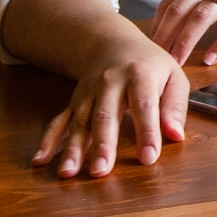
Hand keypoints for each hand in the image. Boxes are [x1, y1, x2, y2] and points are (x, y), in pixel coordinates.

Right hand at [31, 22, 188, 178]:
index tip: (148, 158)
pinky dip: (48, 141)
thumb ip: (176, 107)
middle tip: (101, 171)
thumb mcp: (174, 77)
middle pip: (105, 115)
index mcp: (140, 75)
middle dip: (102, 145)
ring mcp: (88, 93)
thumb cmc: (150, 65)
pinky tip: (40, 160)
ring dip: (72, 149)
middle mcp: (110, 83)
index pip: (143, 105)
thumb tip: (176, 136)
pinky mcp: (74, 102)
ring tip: (68, 174)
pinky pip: (59, 122)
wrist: (113, 43)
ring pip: (79, 122)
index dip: (147, 132)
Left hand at [150, 0, 216, 64]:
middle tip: (159, 58)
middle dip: (166, 36)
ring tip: (178, 62)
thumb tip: (171, 24)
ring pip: (201, 17)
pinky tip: (212, 59)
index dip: (157, 25)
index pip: (170, 1)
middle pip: (180, 9)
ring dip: (186, 42)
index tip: (151, 46)